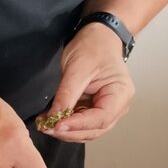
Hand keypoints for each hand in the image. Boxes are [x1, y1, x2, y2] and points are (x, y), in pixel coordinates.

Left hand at [38, 22, 134, 141]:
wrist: (98, 36)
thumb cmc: (94, 47)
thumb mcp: (77, 68)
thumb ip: (67, 94)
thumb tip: (55, 117)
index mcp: (120, 94)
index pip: (101, 118)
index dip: (79, 125)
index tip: (58, 125)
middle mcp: (116, 106)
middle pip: (94, 129)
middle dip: (70, 131)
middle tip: (47, 128)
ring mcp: (105, 108)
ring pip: (86, 130)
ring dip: (66, 131)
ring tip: (46, 125)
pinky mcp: (92, 108)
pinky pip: (80, 122)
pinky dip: (65, 124)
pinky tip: (50, 120)